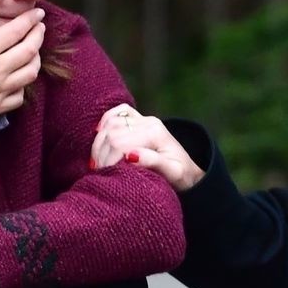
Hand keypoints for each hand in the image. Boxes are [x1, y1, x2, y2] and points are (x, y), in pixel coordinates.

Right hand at [0, 0, 45, 131]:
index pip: (16, 31)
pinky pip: (21, 96)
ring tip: (34, 51)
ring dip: (36, 59)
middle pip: (30, 50)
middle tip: (40, 28)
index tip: (38, 13)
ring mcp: (0, 90)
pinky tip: (20, 79)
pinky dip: (24, 85)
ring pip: (31, 73)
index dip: (30, 20)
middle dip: (39, 36)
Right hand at [90, 103, 204, 191]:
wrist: (189, 171)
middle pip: (112, 132)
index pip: (121, 143)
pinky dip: (106, 120)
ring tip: (97, 162)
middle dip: (102, 153)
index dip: (109, 159)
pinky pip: (119, 112)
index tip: (105, 175)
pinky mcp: (139, 120)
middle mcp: (149, 122)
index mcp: (155, 133)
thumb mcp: (173, 173)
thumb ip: (153, 163)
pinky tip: (99, 134)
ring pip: (111, 122)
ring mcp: (144, 119)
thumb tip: (130, 155)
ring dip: (100, 142)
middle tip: (99, 171)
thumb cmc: (181, 176)